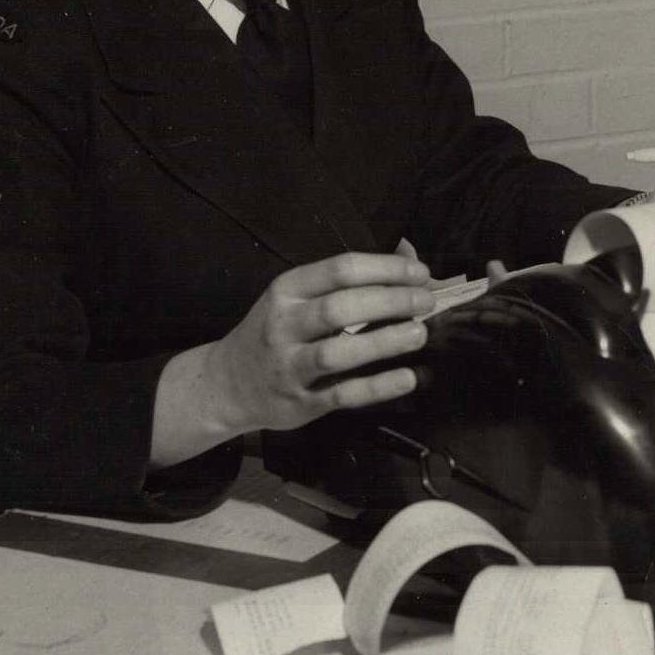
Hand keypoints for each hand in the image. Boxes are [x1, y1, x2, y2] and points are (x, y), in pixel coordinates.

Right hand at [151, 252, 434, 465]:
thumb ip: (348, 278)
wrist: (228, 384)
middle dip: (390, 301)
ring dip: (383, 342)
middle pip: (341, 307)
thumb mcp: (298, 296)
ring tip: (419, 334)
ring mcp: (289, 365)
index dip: (386, 268)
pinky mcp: (300, 402)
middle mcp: (285, 324)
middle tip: (426, 302)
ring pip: (338, 352)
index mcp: (288, 289)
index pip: (340, 269)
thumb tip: (409, 252)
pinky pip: (342, 394)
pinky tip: (408, 377)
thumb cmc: (276, 331)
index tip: (421, 273)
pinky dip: (377, 387)